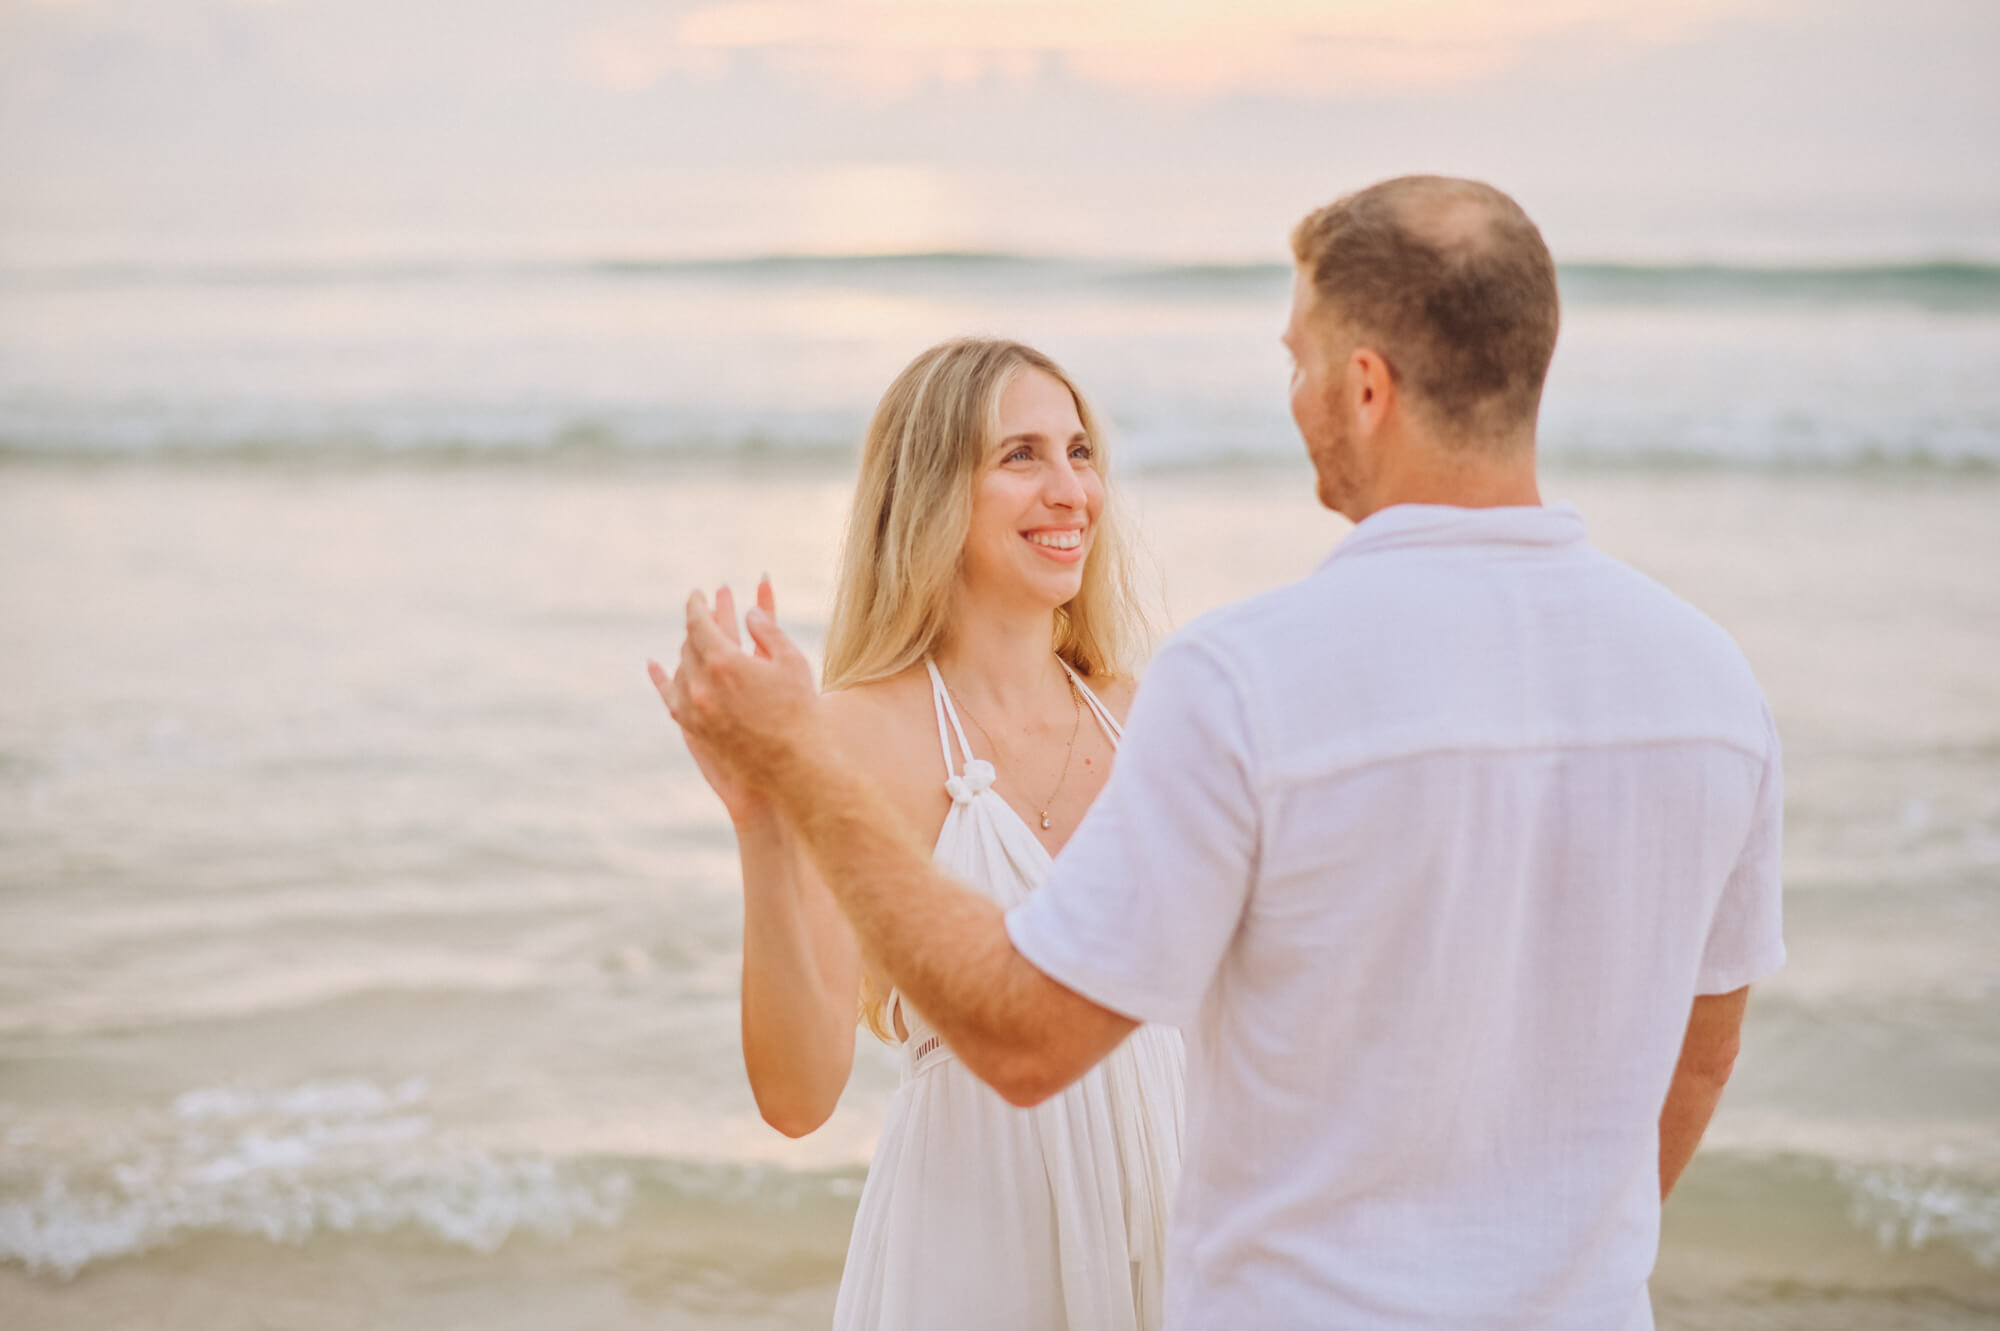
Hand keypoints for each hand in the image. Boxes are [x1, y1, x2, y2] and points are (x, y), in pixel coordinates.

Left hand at [647, 576, 821, 814]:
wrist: (793, 766)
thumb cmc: (799, 710)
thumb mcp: (791, 661)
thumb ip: (767, 630)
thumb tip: (749, 612)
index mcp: (724, 662)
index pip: (699, 623)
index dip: (696, 605)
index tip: (696, 594)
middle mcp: (701, 685)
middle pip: (689, 644)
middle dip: (696, 626)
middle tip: (701, 613)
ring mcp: (694, 709)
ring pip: (681, 669)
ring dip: (689, 651)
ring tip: (697, 641)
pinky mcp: (693, 729)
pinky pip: (670, 696)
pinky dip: (662, 678)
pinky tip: (654, 666)